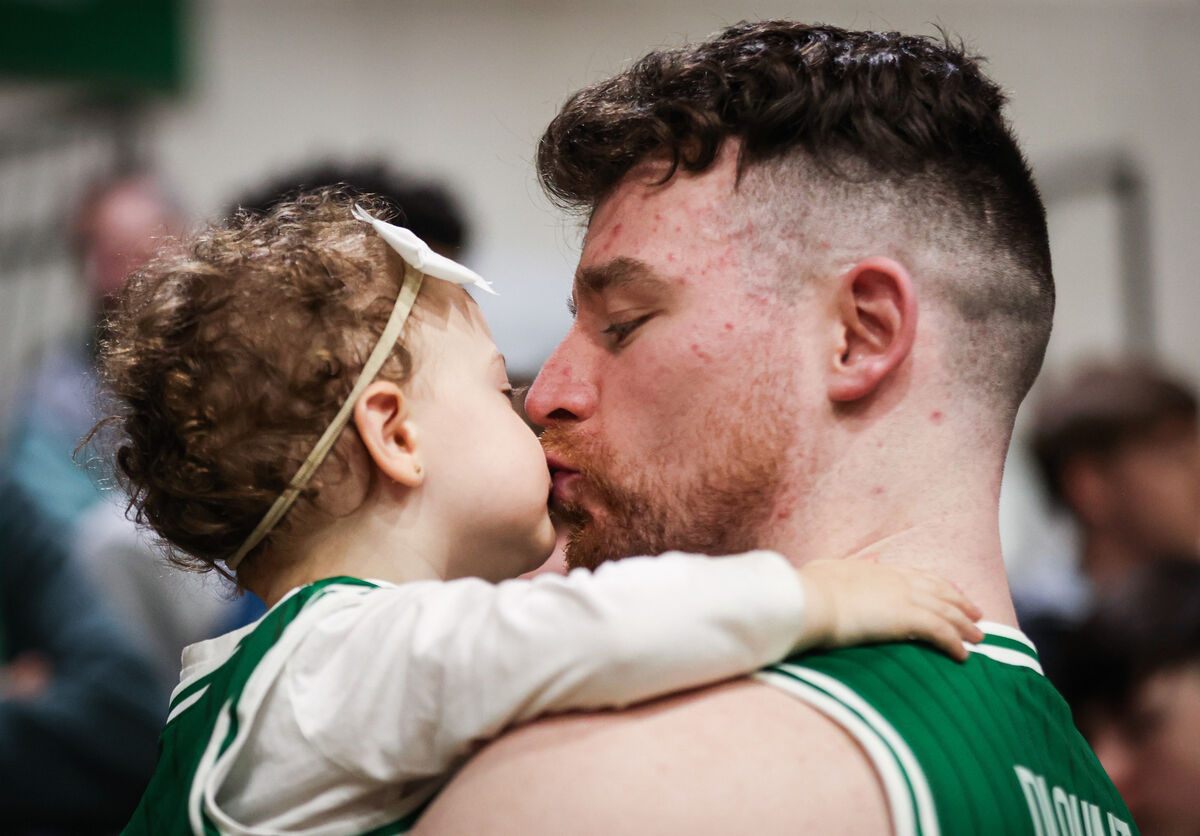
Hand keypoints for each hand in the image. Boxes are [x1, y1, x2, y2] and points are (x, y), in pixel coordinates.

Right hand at [796, 559, 983, 660]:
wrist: (810, 600)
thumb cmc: (808, 589)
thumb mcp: (823, 572)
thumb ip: (835, 573)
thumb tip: (833, 572)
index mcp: (878, 571)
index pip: (918, 576)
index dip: (938, 585)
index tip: (951, 593)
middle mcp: (897, 581)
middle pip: (940, 591)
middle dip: (961, 603)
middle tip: (976, 614)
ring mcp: (904, 598)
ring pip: (947, 611)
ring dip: (965, 626)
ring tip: (979, 638)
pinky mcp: (907, 618)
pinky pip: (941, 632)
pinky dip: (954, 643)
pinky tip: (962, 655)